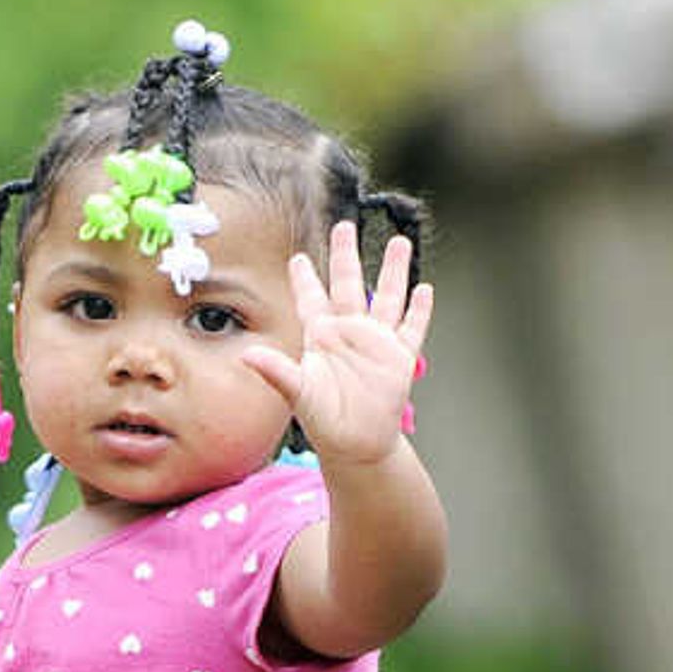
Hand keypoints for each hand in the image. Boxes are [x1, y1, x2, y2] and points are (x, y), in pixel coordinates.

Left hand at [237, 220, 432, 467]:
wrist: (356, 445)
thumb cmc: (324, 421)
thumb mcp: (298, 393)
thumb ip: (277, 371)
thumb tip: (247, 356)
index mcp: (321, 336)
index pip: (312, 298)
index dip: (306, 278)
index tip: (299, 256)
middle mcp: (349, 333)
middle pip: (349, 283)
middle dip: (347, 255)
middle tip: (345, 226)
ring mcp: (377, 343)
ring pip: (388, 296)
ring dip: (394, 270)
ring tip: (400, 242)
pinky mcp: (399, 358)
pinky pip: (412, 328)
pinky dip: (420, 309)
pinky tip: (425, 288)